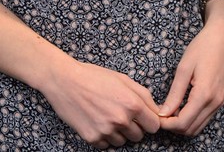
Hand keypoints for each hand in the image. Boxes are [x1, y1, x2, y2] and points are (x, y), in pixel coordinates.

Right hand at [39, 58, 162, 147]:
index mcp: (132, 104)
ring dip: (119, 133)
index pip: (154, 126)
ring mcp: (106, 131)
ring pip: (123, 142)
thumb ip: (144, 97)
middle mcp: (121, 120)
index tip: (143, 117)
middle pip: (139, 136)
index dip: (150, 121)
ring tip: (108, 116)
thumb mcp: (125, 80)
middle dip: (135, 127)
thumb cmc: (96, 77)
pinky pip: (106, 145)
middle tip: (123, 114)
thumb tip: (158, 112)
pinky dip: (104, 137)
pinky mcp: (92, 138)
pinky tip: (98, 122)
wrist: (65, 81)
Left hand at [155, 18, 223, 135]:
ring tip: (169, 111)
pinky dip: (191, 119)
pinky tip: (181, 107)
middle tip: (160, 114)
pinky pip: (204, 119)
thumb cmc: (203, 47)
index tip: (156, 115)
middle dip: (173, 126)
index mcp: (204, 94)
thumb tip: (163, 114)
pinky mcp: (219, 100)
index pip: (183, 123)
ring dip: (182, 124)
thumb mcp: (184, 68)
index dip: (166, 124)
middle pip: (190, 129)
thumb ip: (175, 94)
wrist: (223, 37)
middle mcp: (214, 102)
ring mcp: (219, 102)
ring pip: (197, 127)